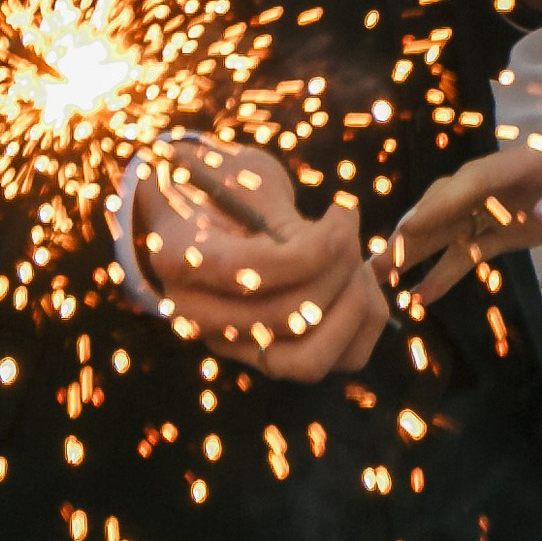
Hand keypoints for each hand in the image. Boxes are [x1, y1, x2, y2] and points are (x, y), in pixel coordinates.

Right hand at [128, 141, 385, 381]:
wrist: (201, 211)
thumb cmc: (227, 184)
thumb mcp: (244, 180)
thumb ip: (282, 217)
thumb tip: (338, 242)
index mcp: (178, 260)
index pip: (252, 272)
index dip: (315, 248)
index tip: (342, 212)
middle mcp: (198, 317)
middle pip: (289, 318)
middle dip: (339, 269)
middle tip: (348, 228)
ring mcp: (234, 344)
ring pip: (313, 360)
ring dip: (353, 304)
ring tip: (355, 257)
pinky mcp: (271, 354)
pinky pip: (335, 360)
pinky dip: (363, 320)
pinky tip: (362, 277)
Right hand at [380, 61, 541, 304]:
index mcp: (529, 159)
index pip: (478, 180)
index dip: (443, 203)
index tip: (409, 227)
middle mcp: (506, 182)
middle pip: (450, 204)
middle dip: (412, 232)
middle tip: (373, 263)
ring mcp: (506, 204)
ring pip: (451, 229)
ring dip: (416, 253)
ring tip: (378, 282)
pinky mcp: (513, 226)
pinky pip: (473, 249)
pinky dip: (447, 271)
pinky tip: (421, 296)